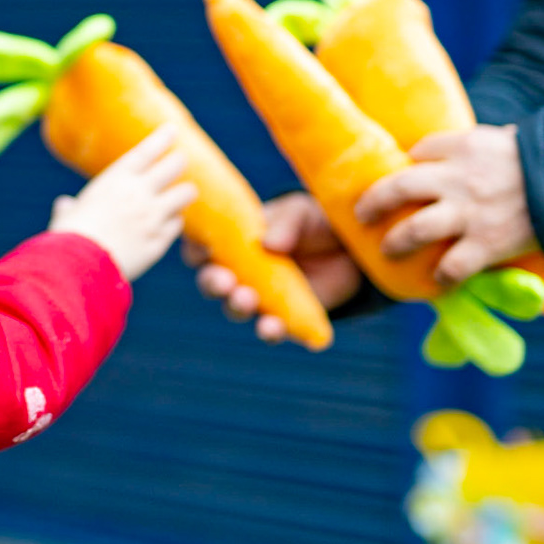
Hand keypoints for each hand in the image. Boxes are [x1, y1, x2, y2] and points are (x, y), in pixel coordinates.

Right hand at [50, 126, 195, 281]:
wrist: (79, 267)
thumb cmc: (67, 237)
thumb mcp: (66, 215)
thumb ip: (69, 207)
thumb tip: (64, 205)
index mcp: (116, 179)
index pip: (148, 150)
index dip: (163, 137)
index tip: (173, 129)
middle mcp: (139, 193)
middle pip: (175, 165)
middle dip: (178, 162)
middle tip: (178, 163)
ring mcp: (153, 217)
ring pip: (185, 194)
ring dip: (182, 194)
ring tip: (179, 196)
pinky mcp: (160, 241)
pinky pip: (176, 226)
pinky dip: (173, 224)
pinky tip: (167, 226)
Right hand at [184, 190, 361, 341]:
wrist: (348, 247)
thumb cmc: (313, 222)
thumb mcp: (300, 212)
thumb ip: (285, 223)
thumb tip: (268, 243)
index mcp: (233, 241)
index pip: (201, 247)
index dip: (195, 249)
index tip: (202, 248)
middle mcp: (240, 272)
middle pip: (212, 283)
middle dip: (213, 284)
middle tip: (225, 281)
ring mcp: (261, 296)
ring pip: (236, 308)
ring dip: (236, 306)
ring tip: (247, 299)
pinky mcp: (285, 317)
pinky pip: (270, 330)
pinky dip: (268, 331)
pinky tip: (272, 328)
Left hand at [354, 125, 535, 285]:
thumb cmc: (539, 160)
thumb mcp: (499, 139)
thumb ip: (468, 148)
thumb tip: (438, 153)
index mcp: (462, 146)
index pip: (417, 152)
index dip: (403, 165)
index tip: (397, 180)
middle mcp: (458, 178)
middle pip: (398, 187)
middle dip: (374, 203)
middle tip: (363, 215)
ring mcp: (470, 213)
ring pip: (415, 230)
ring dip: (396, 243)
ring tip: (388, 251)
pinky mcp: (488, 244)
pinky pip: (453, 266)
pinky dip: (441, 276)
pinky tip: (437, 279)